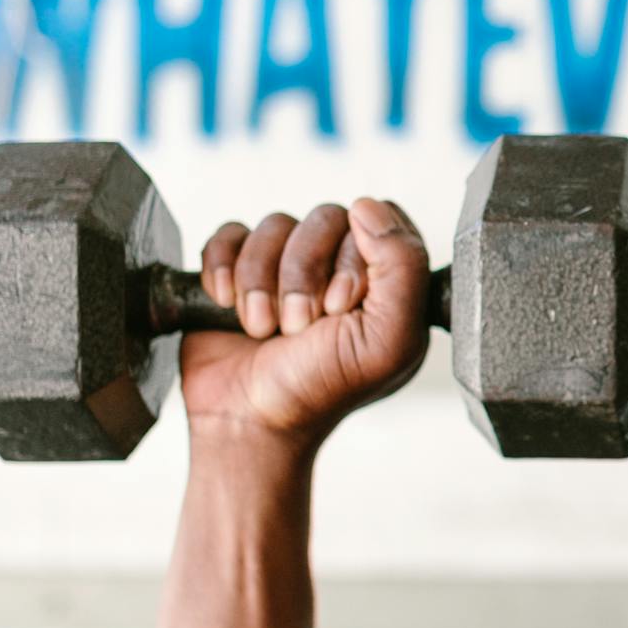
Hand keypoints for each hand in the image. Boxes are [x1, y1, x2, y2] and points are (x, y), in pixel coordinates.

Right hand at [180, 198, 431, 449]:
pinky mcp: (239, 269)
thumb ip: (403, 268)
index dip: (358, 254)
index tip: (341, 304)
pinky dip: (225, 266)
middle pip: (326, 218)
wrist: (248, 421)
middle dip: (303, 274)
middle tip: (298, 326)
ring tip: (263, 328)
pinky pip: (232, 233)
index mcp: (387, 284)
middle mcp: (340, 268)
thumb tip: (370, 206)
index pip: (384, 220)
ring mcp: (288, 267)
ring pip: (276, 224)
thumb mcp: (388, 339)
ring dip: (262, 280)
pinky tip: (227, 305)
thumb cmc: (321, 390)